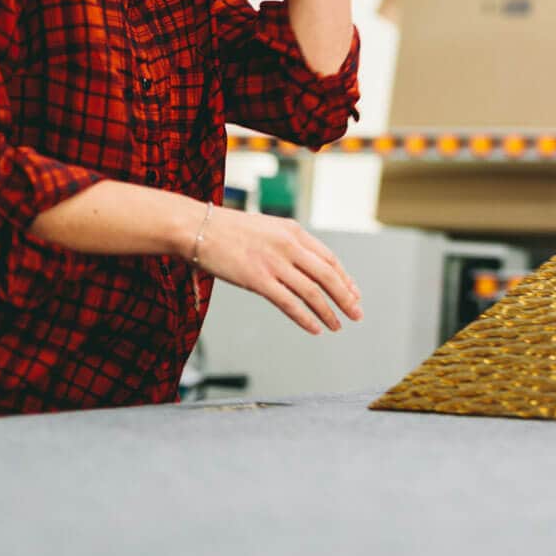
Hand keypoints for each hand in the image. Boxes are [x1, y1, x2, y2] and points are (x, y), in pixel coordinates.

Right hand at [193, 205, 361, 334]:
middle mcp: (289, 246)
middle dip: (345, 297)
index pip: (329, 258)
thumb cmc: (229, 230)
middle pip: (327, 276)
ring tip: (337, 326)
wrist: (198, 228)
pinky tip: (315, 328)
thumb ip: (287, 244)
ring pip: (312, 292)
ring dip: (329, 312)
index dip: (344, 278)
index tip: (353, 293)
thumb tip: (304, 265)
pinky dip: (305, 318)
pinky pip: (289, 303)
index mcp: (294, 231)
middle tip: (356, 313)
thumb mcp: (267, 229)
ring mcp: (274, 263)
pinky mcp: (258, 280)